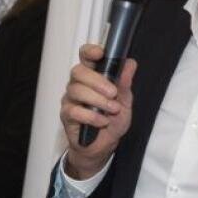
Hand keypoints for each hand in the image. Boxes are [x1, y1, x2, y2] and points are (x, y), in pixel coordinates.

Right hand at [59, 43, 136, 178]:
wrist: (104, 145)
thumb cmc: (112, 121)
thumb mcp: (125, 101)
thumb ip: (125, 83)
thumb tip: (130, 64)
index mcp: (92, 77)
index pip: (85, 57)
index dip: (90, 52)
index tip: (100, 54)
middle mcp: (78, 85)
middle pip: (78, 71)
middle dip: (97, 81)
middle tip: (112, 93)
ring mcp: (70, 99)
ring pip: (76, 90)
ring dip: (97, 100)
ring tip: (112, 109)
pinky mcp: (66, 115)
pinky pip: (75, 110)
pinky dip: (92, 116)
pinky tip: (102, 121)